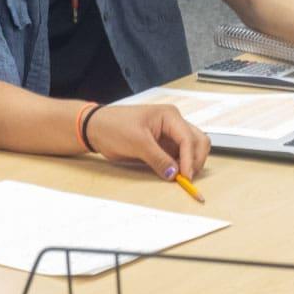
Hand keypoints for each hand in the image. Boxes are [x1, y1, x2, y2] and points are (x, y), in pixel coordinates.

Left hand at [85, 104, 210, 179]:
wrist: (96, 128)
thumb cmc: (113, 126)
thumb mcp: (136, 142)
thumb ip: (158, 158)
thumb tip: (175, 174)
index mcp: (169, 116)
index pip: (188, 138)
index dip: (190, 158)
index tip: (187, 176)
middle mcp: (173, 124)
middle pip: (198, 142)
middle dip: (196, 160)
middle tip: (187, 177)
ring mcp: (169, 135)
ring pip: (191, 150)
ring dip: (190, 164)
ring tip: (180, 177)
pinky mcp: (163, 146)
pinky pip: (178, 157)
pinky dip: (180, 166)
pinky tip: (174, 174)